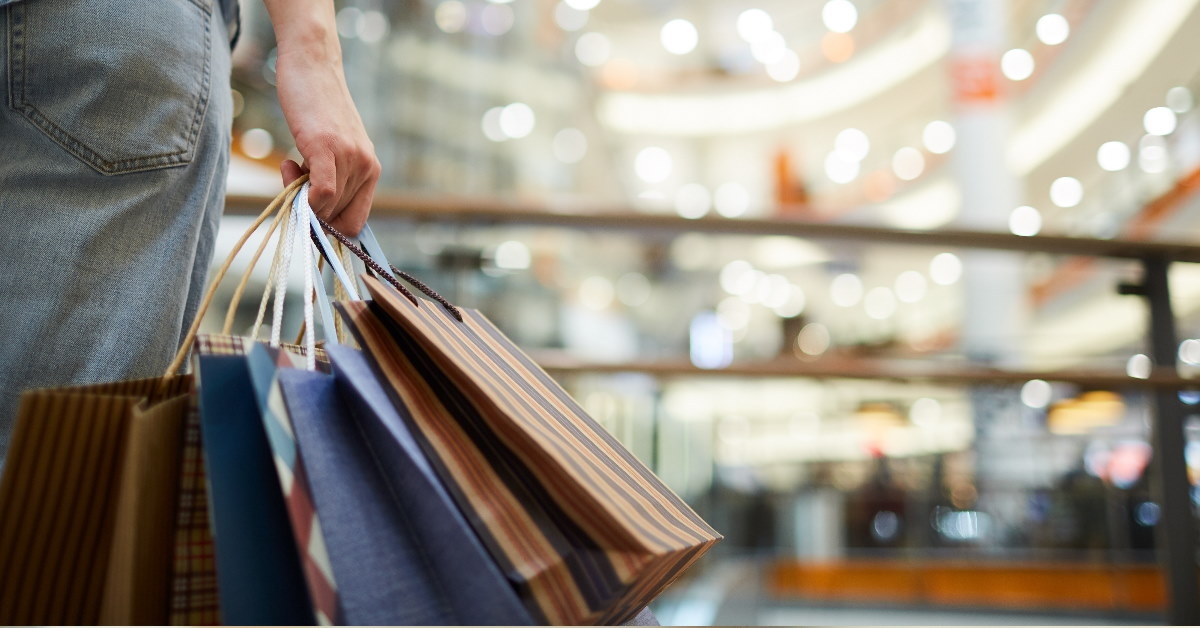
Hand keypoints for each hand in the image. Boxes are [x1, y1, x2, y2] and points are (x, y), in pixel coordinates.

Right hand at [265, 0, 379, 236]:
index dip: (330, 230)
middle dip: (310, 211)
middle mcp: (367, 167)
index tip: (307, 215)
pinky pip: (322, 193)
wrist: (313, 64)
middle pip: (337, 218)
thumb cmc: (316, 107)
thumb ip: (332, 176)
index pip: (356, 223)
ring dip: (300, 196)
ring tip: (290, 165)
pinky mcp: (328, 147)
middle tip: (292, 177)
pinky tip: (290, 169)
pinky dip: (305, 197)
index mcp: (371, 170)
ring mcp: (350, 157)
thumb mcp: (333, 147)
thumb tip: (313, 212)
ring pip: (327, 207)